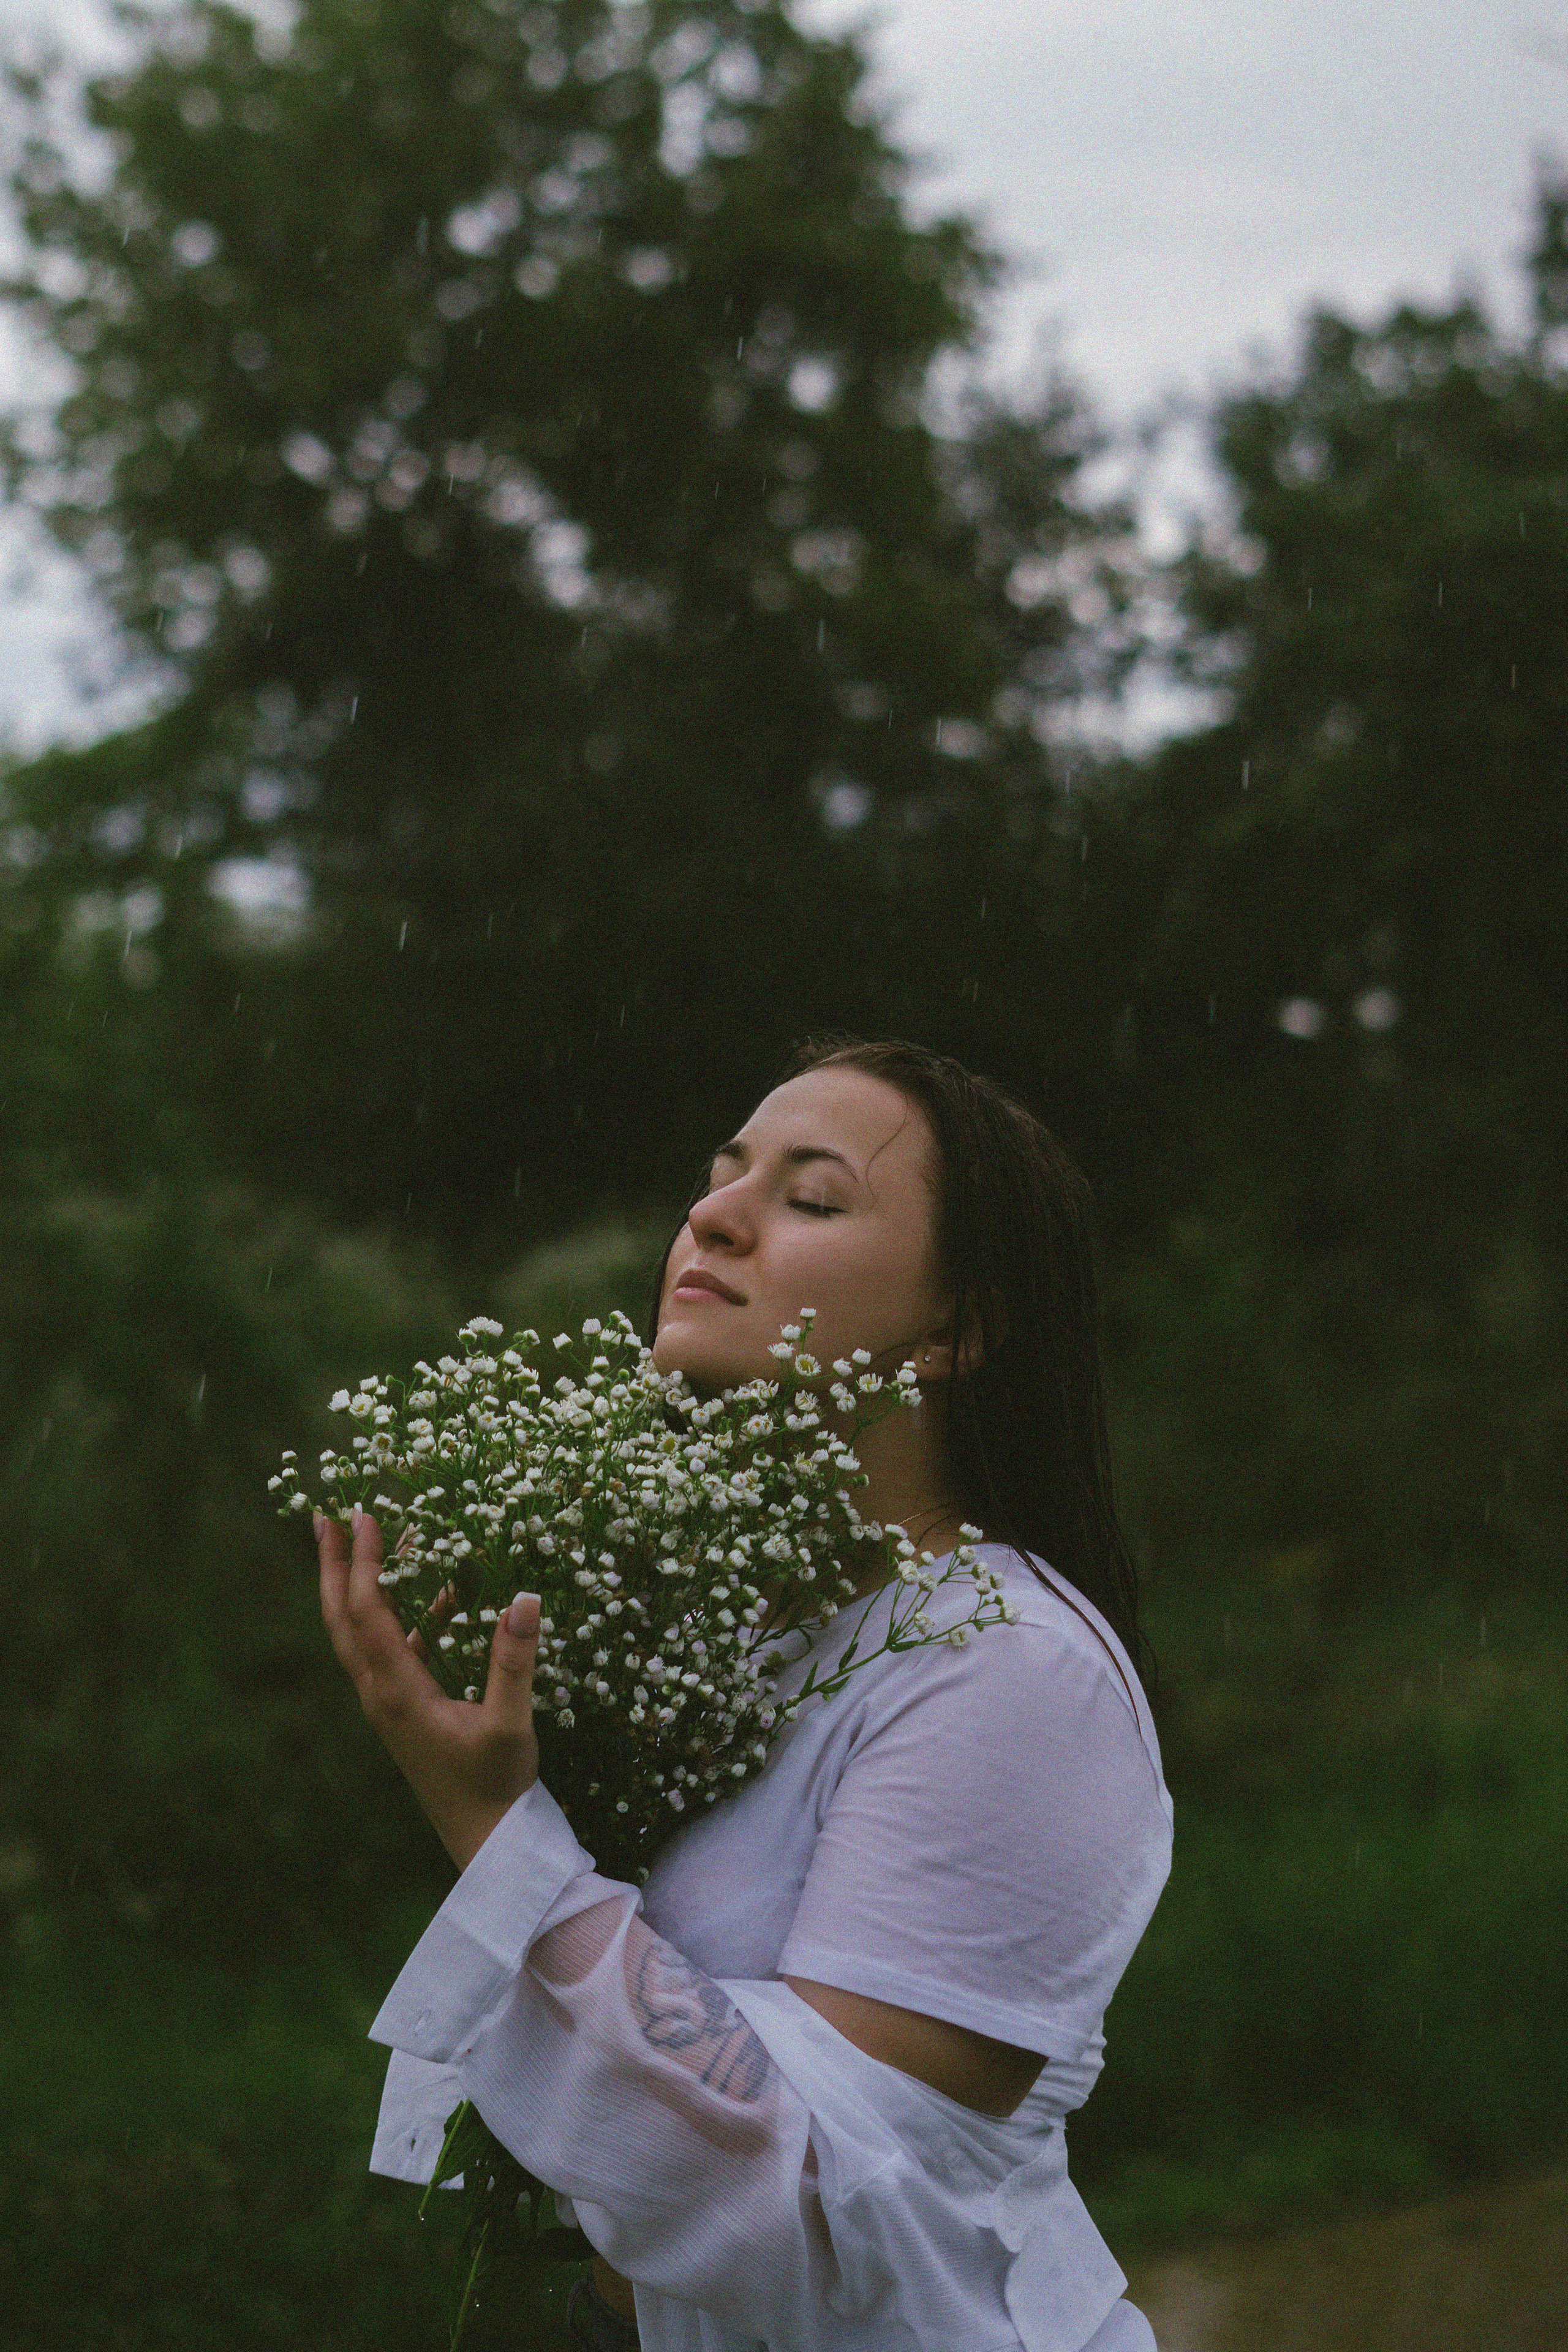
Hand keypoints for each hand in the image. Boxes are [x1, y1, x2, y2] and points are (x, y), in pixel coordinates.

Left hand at [317, 1507, 540, 1870]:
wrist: (485, 1842)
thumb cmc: (496, 1786)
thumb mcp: (510, 1724)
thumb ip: (514, 1662)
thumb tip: (523, 1596)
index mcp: (397, 1692)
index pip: (367, 1613)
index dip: (364, 1562)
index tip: (363, 1513)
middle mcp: (381, 1694)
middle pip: (342, 1619)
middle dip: (333, 1566)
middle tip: (323, 1518)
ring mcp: (389, 1704)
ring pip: (358, 1634)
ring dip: (356, 1587)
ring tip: (362, 1542)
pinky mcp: (404, 1712)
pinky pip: (390, 1651)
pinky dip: (399, 1615)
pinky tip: (435, 1596)